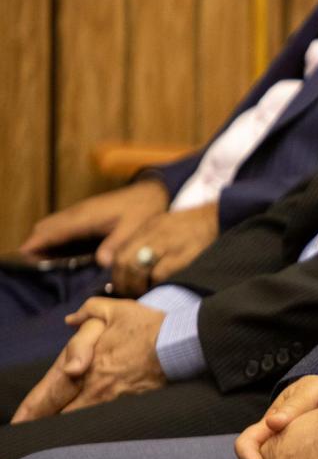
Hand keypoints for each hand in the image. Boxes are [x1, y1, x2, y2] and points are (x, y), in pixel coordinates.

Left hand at [10, 297, 163, 421]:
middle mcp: (92, 386)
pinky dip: (87, 423)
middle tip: (30, 427)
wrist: (177, 344)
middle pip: (59, 412)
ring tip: (54, 427)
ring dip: (63, 422)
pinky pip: (99, 419)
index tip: (21, 419)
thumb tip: (70, 320)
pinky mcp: (126, 404)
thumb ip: (89, 311)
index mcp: (83, 363)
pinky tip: (83, 424)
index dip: (32, 407)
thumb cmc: (146, 326)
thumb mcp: (115, 309)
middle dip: (42, 420)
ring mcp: (109, 398)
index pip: (49, 390)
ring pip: (77, 419)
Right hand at [20, 179, 168, 266]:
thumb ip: (116, 244)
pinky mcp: (85, 214)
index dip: (37, 243)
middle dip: (35, 244)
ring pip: (51, 225)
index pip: (52, 231)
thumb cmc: (144, 210)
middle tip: (32, 266)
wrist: (152, 192)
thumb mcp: (133, 228)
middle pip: (45, 228)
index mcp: (86, 217)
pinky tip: (56, 250)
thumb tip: (101, 262)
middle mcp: (78, 213)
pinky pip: (61, 225)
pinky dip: (52, 236)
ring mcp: (80, 212)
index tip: (24, 257)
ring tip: (39, 261)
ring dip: (42, 240)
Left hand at [111, 203, 218, 295]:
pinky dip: (156, 284)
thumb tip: (120, 262)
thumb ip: (142, 240)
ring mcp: (170, 245)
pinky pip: (161, 275)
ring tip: (144, 291)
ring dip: (138, 285)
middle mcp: (156, 234)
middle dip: (125, 282)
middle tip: (130, 291)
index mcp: (150, 227)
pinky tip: (160, 287)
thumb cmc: (190, 226)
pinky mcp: (185, 256)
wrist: (218, 218)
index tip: (121, 283)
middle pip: (127, 262)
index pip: (121, 253)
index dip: (117, 273)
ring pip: (141, 270)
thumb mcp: (163, 224)